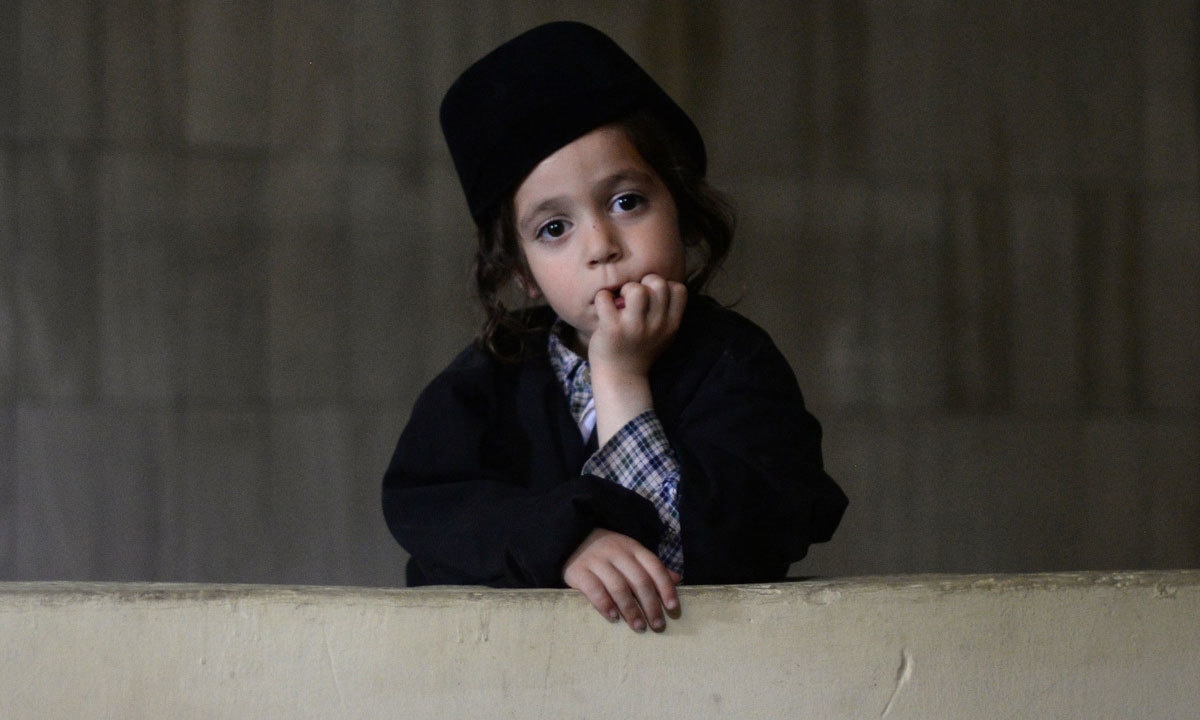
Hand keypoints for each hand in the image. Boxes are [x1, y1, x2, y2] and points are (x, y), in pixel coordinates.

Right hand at [563, 528, 681, 631]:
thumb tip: (677, 579)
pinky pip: (594, 590)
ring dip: (631, 610)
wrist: (572, 539)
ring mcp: (597, 561)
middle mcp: (617, 552)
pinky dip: (605, 605)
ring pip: (619, 587)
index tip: (672, 608)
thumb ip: (651, 568)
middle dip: (651, 605)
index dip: (665, 587)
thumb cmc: (608, 553)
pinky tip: (613, 618)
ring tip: (639, 626)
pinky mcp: (579, 571)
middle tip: (658, 625)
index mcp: (633, 548)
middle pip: (639, 580)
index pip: (654, 567)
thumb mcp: (631, 554)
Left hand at [589, 274, 686, 378]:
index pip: (679, 289)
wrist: (620, 378)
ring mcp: (634, 327)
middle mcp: (656, 325)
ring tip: (621, 301)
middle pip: (659, 284)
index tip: (653, 296)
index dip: (665, 285)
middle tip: (634, 297)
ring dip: (626, 289)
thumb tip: (662, 283)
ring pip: (636, 289)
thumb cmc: (640, 351)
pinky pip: (605, 298)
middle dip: (645, 283)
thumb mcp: (663, 336)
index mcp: (671, 325)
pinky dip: (603, 298)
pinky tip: (605, 307)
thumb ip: (667, 313)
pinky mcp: (612, 329)